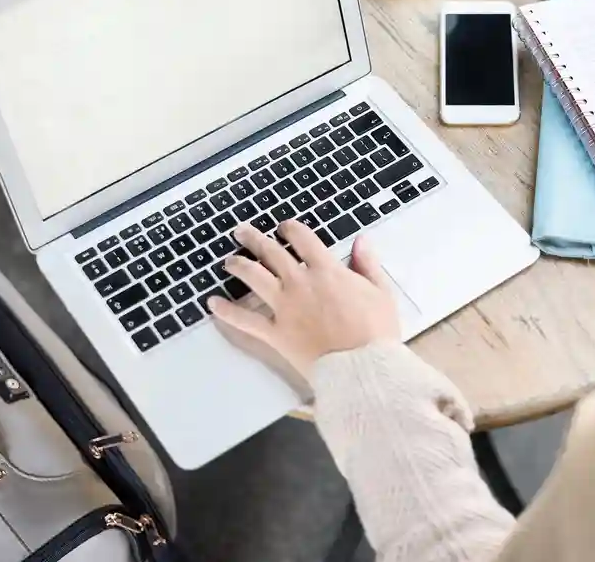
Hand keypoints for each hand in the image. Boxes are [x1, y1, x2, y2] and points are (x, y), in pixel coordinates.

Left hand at [208, 221, 399, 377]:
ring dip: (238, 265)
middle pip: (271, 252)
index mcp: (327, 270)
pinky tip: (212, 304)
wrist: (362, 367)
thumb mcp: (381, 292)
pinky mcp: (275, 333)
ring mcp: (284, 307)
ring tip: (228, 261)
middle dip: (254, 239)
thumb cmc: (376, 331)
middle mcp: (300, 283)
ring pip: (254, 277)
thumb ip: (367, 264)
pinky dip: (227, 311)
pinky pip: (245, 320)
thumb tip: (361, 240)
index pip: (303, 238)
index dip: (290, 228)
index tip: (283, 227)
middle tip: (241, 232)